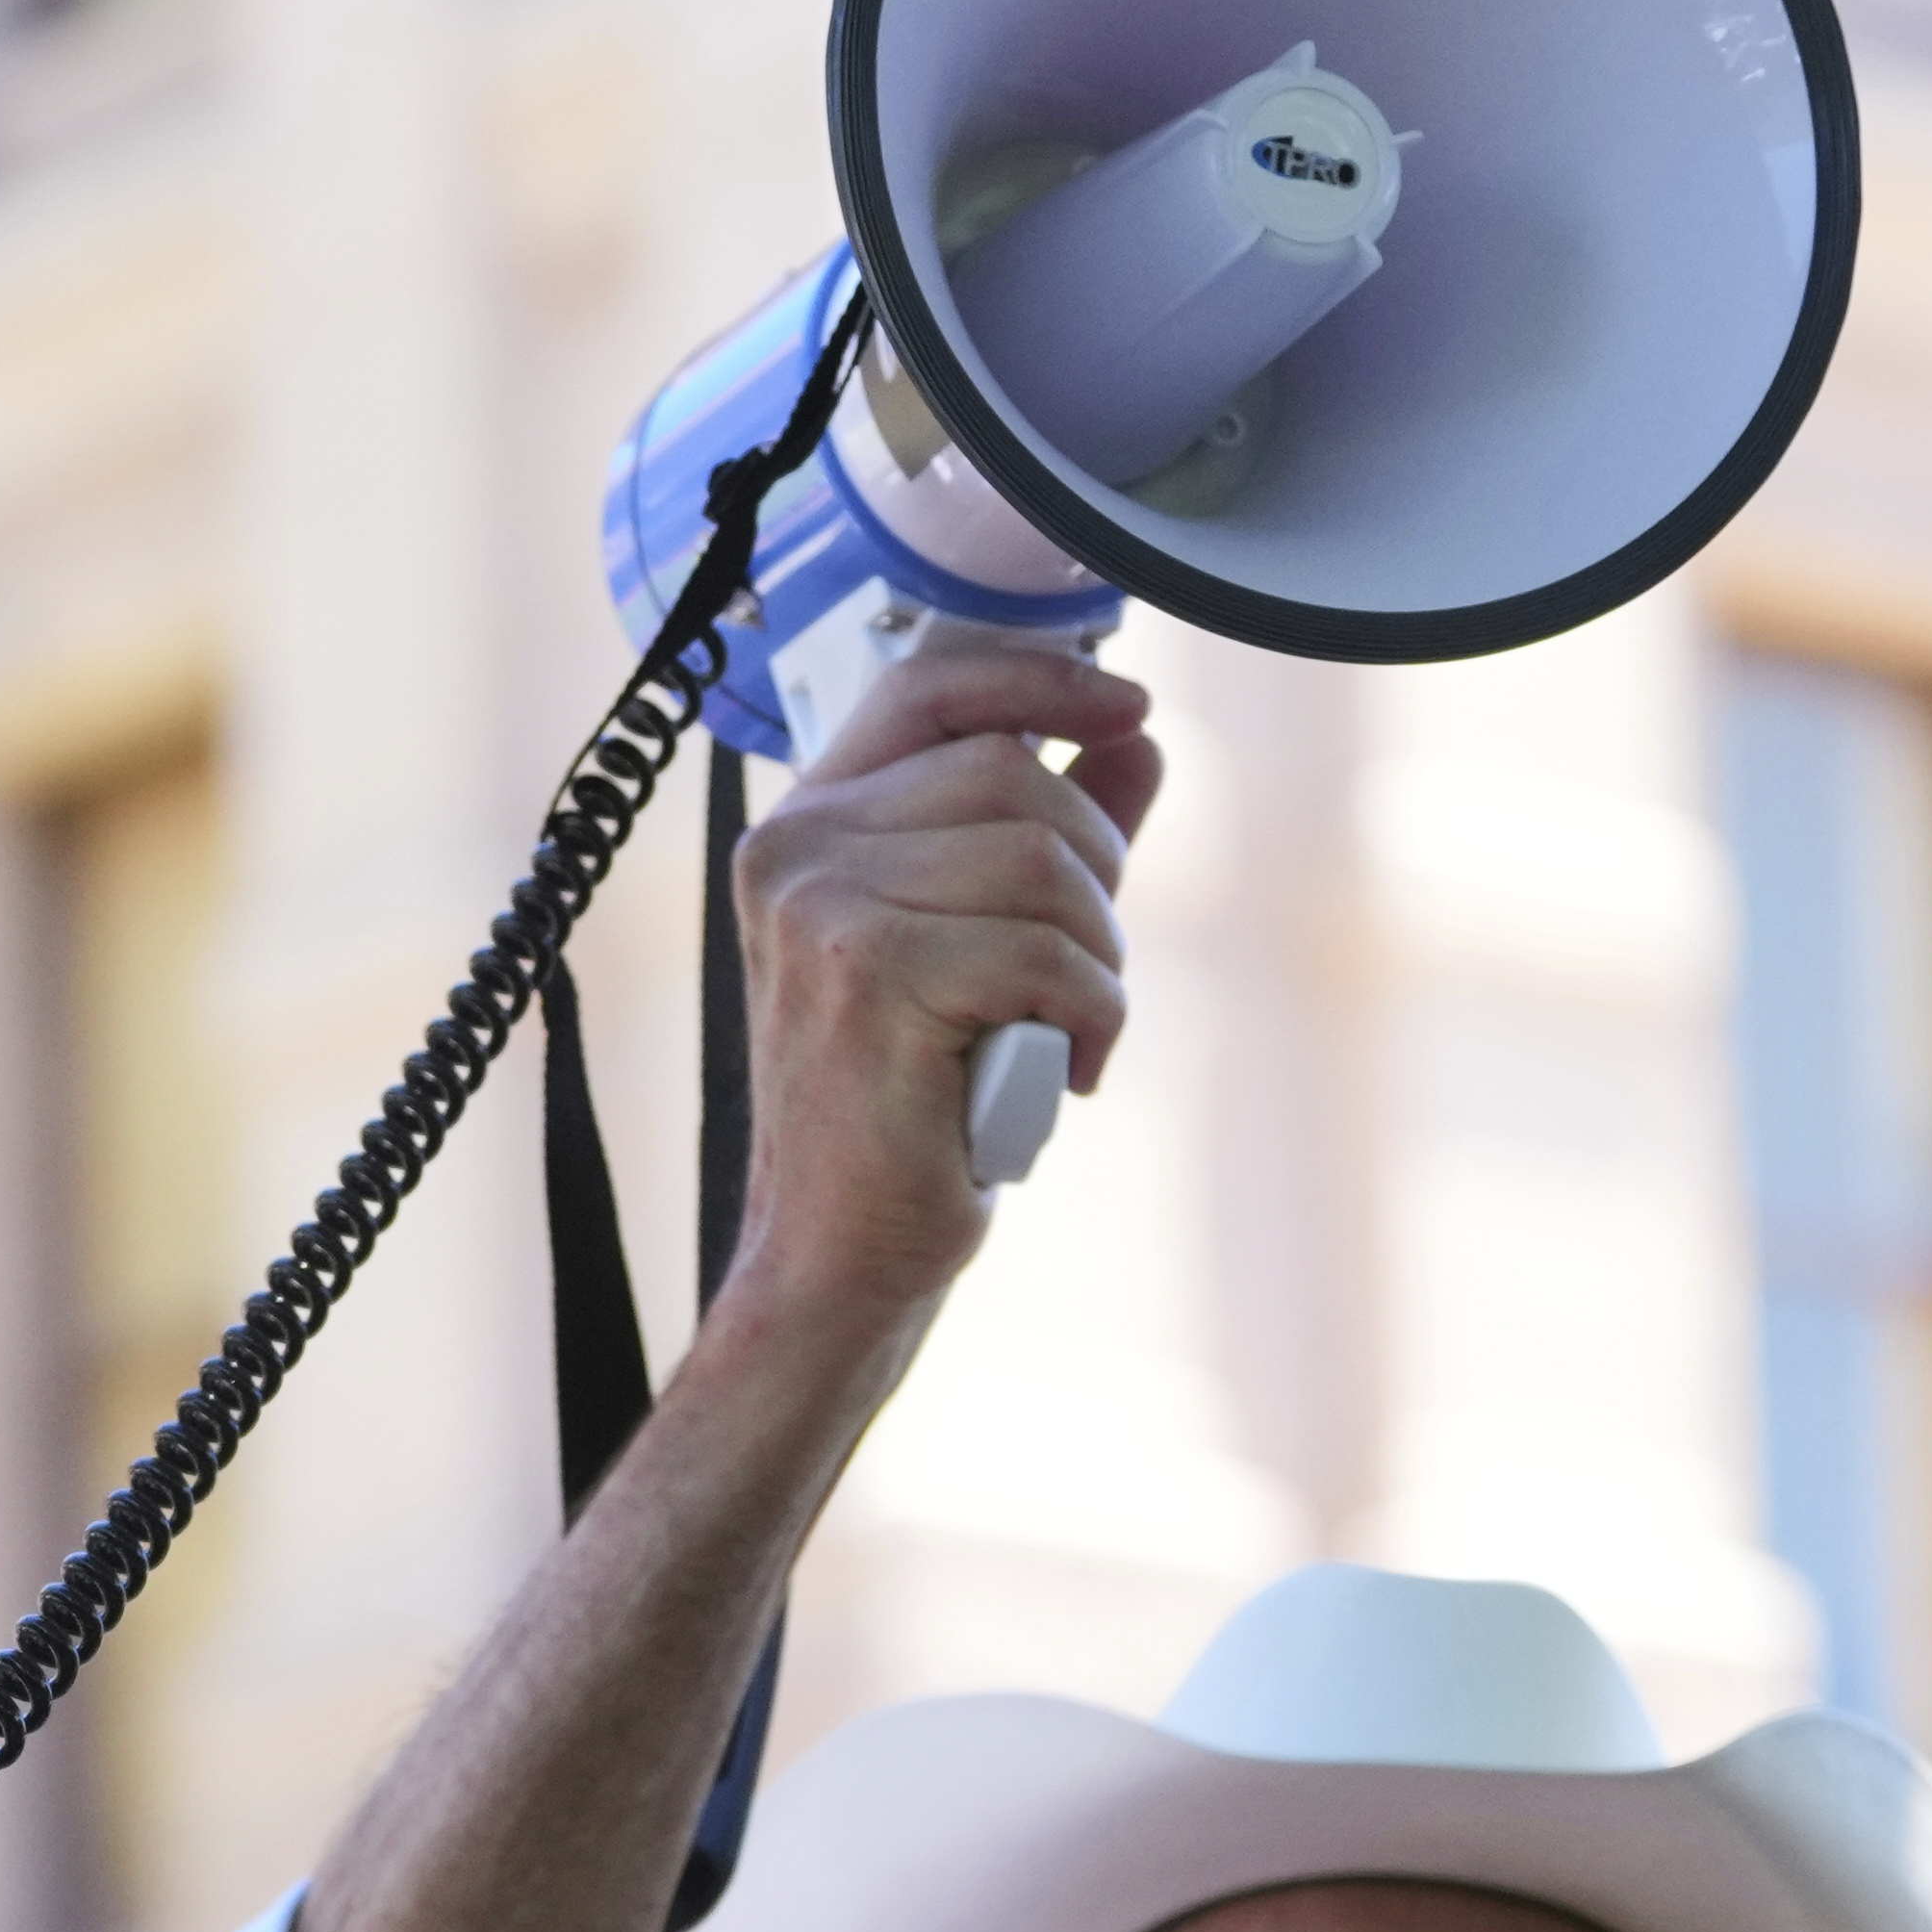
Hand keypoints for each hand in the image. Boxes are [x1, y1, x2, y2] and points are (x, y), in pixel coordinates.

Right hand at [713, 632, 1158, 1354]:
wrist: (840, 1253)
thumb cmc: (907, 1112)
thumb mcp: (987, 949)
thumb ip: (1049, 841)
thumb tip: (1135, 742)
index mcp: (808, 830)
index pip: (928, 689)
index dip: (1041, 678)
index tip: (1128, 707)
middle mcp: (796, 851)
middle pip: (1015, 773)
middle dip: (1095, 871)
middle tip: (1081, 969)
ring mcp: (819, 907)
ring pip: (1043, 862)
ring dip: (1097, 956)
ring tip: (1065, 1030)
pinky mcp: (867, 975)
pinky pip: (1048, 954)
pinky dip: (1090, 1020)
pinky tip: (1056, 1075)